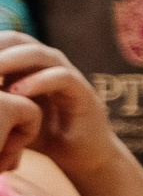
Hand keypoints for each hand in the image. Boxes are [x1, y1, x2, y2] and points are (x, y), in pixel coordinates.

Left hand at [0, 34, 122, 177]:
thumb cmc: (38, 134)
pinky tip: (17, 92)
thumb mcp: (5, 115)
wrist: (79, 156)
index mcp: (27, 64)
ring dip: (12, 59)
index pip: (2, 41)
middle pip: (17, 39)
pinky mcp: (83, 92)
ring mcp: (66, 74)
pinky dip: (38, 81)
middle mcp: (46, 63)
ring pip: (40, 54)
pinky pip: (61, 78)